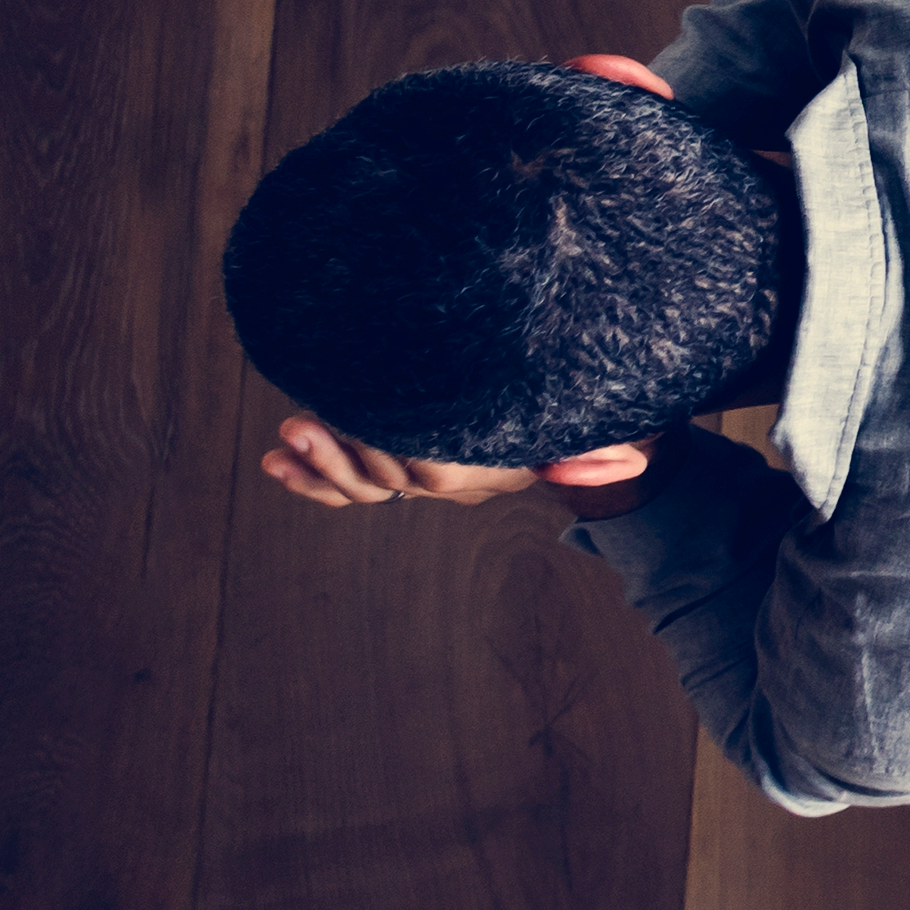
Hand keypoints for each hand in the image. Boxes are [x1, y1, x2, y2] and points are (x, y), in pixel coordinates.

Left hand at [259, 412, 651, 513]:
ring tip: (284, 436)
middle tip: (297, 422)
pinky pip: (347, 493)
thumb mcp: (580, 433)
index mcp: (476, 474)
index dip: (379, 450)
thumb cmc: (559, 417)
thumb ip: (598, 451)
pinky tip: (278, 462)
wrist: (547, 424)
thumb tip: (632, 462)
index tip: (348, 420)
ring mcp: (414, 481)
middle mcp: (442, 484)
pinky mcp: (393, 472)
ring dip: (316, 466)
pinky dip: (309, 482)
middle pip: (380, 479)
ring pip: (357, 490)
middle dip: (335, 452)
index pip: (421, 471)